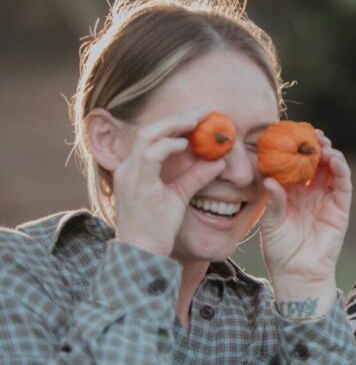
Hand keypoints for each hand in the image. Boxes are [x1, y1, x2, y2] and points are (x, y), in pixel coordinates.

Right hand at [114, 110, 226, 255]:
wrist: (141, 253)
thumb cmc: (157, 229)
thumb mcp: (179, 196)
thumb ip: (195, 178)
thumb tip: (218, 162)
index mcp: (135, 169)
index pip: (152, 136)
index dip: (175, 124)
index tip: (199, 117)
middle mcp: (128, 168)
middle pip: (149, 130)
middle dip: (177, 117)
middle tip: (203, 110)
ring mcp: (129, 175)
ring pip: (147, 136)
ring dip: (174, 125)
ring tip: (198, 119)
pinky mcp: (136, 185)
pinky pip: (150, 156)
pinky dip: (168, 146)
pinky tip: (187, 144)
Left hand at [260, 130, 350, 293]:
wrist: (297, 275)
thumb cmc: (279, 251)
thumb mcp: (270, 224)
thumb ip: (273, 201)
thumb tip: (268, 179)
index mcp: (290, 193)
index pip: (293, 165)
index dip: (293, 149)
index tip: (287, 132)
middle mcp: (309, 193)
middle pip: (315, 163)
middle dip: (313, 146)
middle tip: (308, 132)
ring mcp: (326, 200)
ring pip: (331, 170)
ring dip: (329, 153)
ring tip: (323, 143)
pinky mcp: (340, 209)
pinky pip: (343, 185)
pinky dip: (341, 170)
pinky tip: (335, 159)